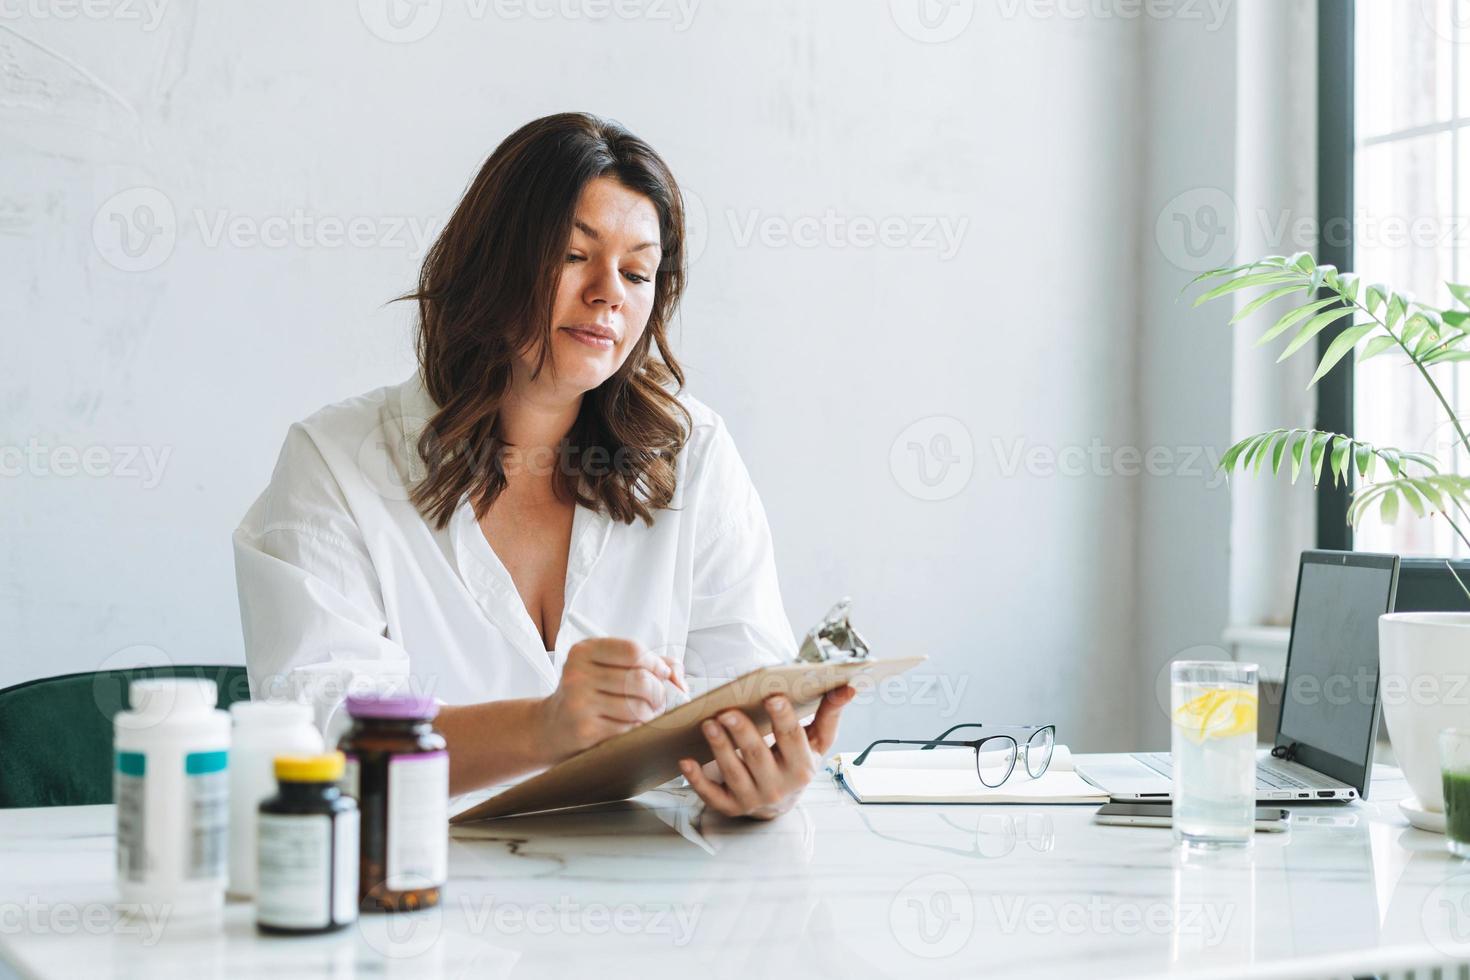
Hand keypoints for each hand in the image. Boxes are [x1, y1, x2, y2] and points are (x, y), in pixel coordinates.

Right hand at [538, 638, 684, 761]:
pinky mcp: (584, 729)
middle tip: (659, 700)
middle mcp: (577, 673)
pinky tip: (630, 726)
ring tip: (646, 713)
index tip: (663, 674)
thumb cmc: (589, 693)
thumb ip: (648, 663)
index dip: (655, 663)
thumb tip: (678, 675)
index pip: (632, 650)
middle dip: (658, 692)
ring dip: (650, 713)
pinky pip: (627, 728)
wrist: (553, 726)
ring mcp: (579, 702)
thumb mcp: (609, 668)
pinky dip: (637, 728)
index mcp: (584, 651)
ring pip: (637, 706)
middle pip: (638, 679)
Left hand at [678, 685, 855, 819]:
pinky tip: (686, 761)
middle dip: (743, 733)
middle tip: (727, 711)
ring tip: (708, 723)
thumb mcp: (818, 742)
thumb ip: (830, 714)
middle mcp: (778, 786)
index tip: (772, 696)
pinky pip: (711, 796)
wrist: (780, 803)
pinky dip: (697, 780)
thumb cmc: (796, 762)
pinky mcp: (730, 806)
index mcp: (802, 767)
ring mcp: (752, 798)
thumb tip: (847, 686)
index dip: (783, 718)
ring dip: (719, 748)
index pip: (793, 739)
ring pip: (733, 772)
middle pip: (758, 756)